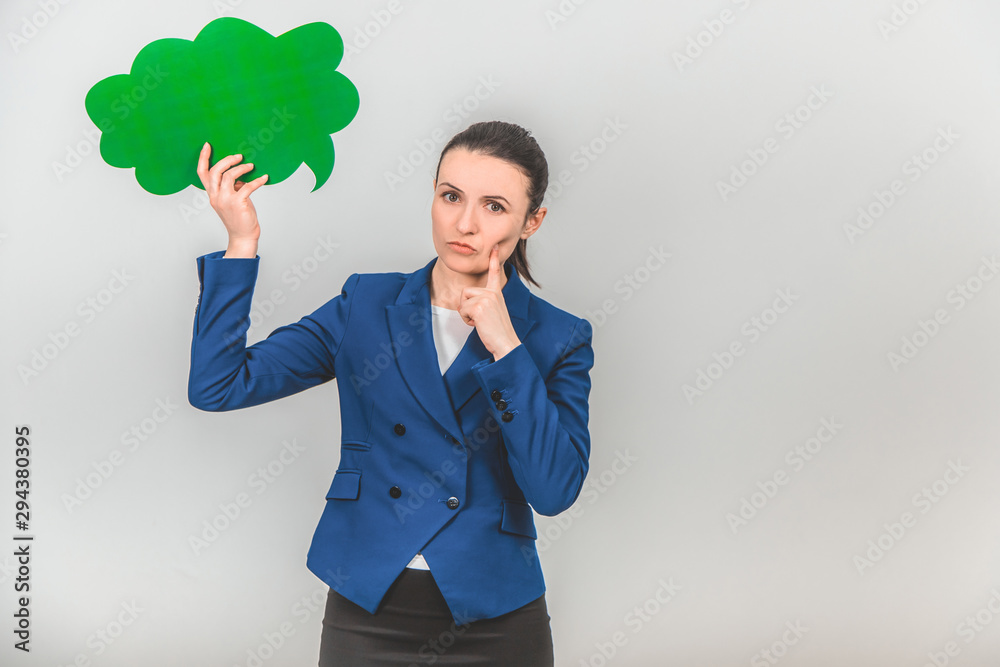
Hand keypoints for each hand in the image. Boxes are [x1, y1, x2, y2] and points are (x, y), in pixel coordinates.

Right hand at [196, 142, 267, 256]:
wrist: (243, 235)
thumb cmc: (238, 216)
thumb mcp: (231, 199)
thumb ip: (231, 186)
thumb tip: (239, 173)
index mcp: (212, 194)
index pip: (202, 173)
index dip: (203, 158)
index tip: (207, 145)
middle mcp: (215, 196)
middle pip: (215, 171)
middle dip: (227, 160)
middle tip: (239, 156)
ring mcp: (225, 200)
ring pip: (230, 176)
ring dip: (242, 168)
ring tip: (251, 166)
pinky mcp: (238, 203)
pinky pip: (247, 186)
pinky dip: (257, 180)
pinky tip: (264, 178)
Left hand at [459, 244, 520, 360]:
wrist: (505, 343)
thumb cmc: (498, 331)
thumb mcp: (492, 311)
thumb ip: (483, 302)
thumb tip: (467, 300)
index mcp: (496, 293)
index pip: (495, 272)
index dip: (494, 259)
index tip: (495, 246)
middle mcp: (493, 293)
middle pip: (465, 292)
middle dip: (466, 307)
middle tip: (479, 318)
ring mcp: (487, 298)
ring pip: (463, 301)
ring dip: (466, 314)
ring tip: (480, 321)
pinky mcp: (480, 306)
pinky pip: (462, 310)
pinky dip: (466, 320)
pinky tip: (478, 324)